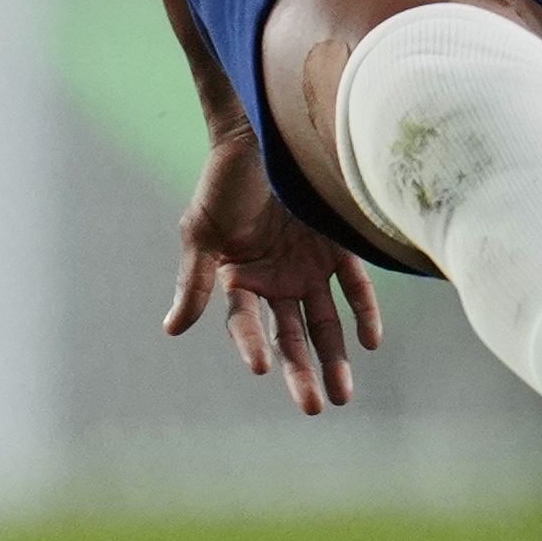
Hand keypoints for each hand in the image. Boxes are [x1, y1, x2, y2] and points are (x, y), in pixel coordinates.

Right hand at [163, 120, 383, 414]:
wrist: (261, 134)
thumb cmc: (223, 182)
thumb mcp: (202, 232)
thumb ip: (195, 282)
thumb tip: (172, 330)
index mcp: (240, 279)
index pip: (247, 324)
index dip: (253, 345)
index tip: (261, 368)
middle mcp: (277, 280)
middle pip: (291, 336)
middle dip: (301, 372)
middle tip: (313, 407)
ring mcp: (309, 265)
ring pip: (326, 322)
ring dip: (335, 357)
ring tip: (342, 394)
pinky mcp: (338, 246)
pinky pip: (355, 286)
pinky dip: (364, 313)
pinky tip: (369, 342)